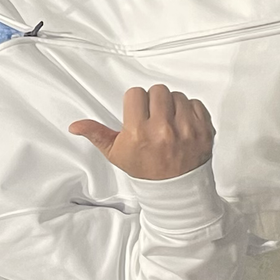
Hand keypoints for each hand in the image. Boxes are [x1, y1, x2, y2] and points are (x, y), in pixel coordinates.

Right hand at [70, 84, 213, 180]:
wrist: (175, 189)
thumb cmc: (145, 170)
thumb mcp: (116, 153)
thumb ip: (96, 134)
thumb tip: (75, 126)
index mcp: (139, 132)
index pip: (136, 94)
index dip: (135, 103)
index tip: (137, 114)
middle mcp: (163, 130)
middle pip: (157, 91)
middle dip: (153, 102)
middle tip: (153, 117)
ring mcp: (186, 129)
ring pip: (177, 96)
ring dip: (172, 105)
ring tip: (168, 122)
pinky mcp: (204, 130)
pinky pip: (196, 104)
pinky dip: (190, 111)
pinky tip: (182, 125)